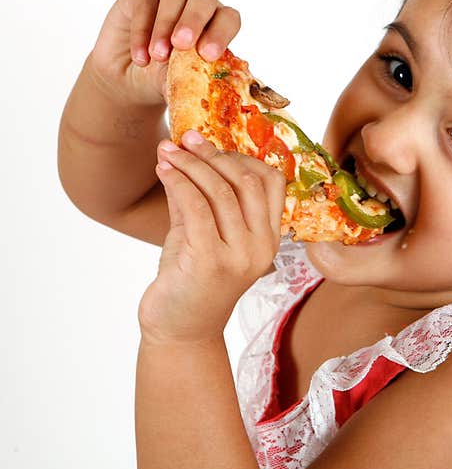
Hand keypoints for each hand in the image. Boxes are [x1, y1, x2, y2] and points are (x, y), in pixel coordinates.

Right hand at [88, 0, 240, 106]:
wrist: (129, 77)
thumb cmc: (164, 76)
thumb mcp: (181, 83)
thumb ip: (193, 83)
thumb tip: (204, 97)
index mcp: (216, 21)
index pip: (229, 18)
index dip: (221, 33)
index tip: (208, 55)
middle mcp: (197, 2)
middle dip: (194, 20)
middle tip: (182, 45)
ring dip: (165, 26)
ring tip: (158, 56)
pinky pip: (144, 4)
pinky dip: (141, 32)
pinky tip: (140, 57)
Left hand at [138, 129, 286, 343]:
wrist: (180, 330)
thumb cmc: (192, 281)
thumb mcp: (203, 234)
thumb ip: (203, 199)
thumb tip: (188, 152)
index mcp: (269, 239)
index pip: (273, 183)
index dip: (243, 157)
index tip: (211, 145)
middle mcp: (262, 247)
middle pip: (247, 181)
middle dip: (213, 154)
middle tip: (185, 138)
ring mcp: (239, 255)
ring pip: (220, 191)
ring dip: (190, 164)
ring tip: (166, 150)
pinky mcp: (210, 261)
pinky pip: (196, 207)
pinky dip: (178, 181)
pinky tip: (163, 169)